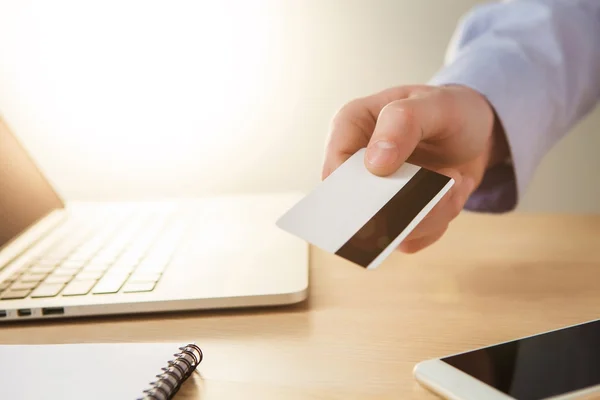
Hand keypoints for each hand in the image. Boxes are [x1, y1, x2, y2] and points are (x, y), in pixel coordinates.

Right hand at [322, 85, 507, 252]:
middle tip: (446, 186)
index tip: (396, 185)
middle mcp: (357, 166)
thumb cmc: (450, 110)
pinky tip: (454, 193)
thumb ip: (402, 123)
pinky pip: (409, 240)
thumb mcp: (435, 105)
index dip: (359, 187)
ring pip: (388, 230)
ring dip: (431, 214)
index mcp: (351, 128)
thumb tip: (374, 164)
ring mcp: (375, 195)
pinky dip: (438, 222)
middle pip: (360, 208)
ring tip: (457, 180)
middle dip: (405, 206)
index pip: (335, 169)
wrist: (478, 134)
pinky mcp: (395, 219)